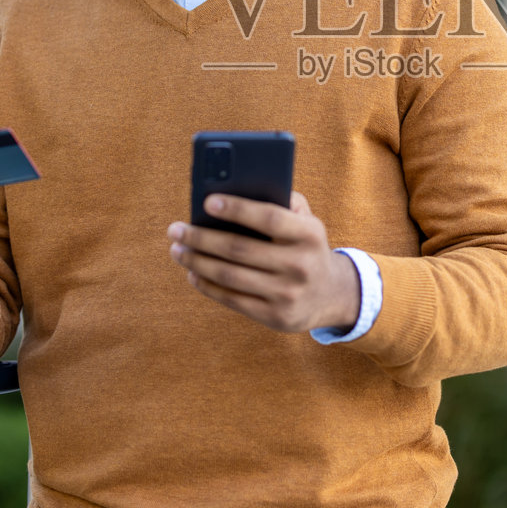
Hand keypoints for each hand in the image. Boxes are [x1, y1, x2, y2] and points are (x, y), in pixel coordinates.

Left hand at [167, 192, 360, 333]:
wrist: (331, 294)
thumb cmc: (305, 246)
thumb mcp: (306, 221)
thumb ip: (281, 201)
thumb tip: (235, 190)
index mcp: (310, 235)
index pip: (269, 218)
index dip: (237, 209)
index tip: (207, 201)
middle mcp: (300, 266)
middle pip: (240, 249)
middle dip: (201, 238)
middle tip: (175, 229)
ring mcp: (287, 294)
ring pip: (230, 276)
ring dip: (197, 262)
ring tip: (177, 250)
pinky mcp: (275, 317)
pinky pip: (232, 299)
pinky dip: (207, 285)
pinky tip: (192, 273)